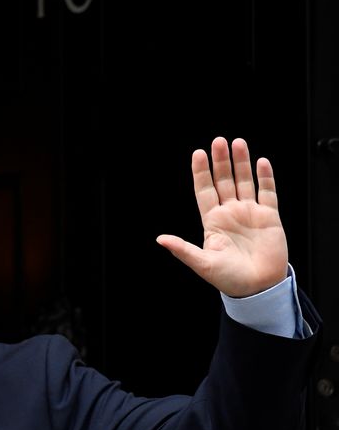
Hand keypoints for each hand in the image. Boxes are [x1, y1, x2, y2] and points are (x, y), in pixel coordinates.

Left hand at [156, 137, 288, 297]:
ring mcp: (249, 213)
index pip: (205, 190)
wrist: (259, 288)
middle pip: (224, 181)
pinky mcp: (269, 217)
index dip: (201, 173)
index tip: (197, 154)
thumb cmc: (229, 279)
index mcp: (212, 221)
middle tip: (218, 141)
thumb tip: (160, 239)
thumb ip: (183, 249)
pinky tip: (261, 162)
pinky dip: (265, 177)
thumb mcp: (203, 263)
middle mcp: (230, 213)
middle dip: (220, 161)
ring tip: (237, 143)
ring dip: (241, 163)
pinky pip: (267, 192)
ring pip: (244, 181)